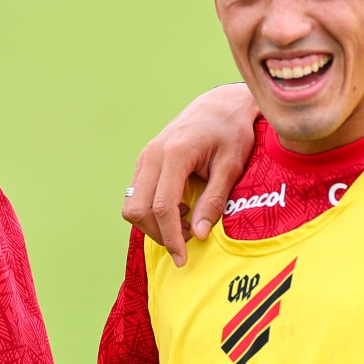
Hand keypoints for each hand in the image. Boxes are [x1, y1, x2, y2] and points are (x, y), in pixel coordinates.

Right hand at [122, 83, 259, 266]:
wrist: (219, 105)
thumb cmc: (231, 132)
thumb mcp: (231, 166)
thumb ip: (214, 200)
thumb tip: (200, 235)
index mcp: (174, 154)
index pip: (162, 207)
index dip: (171, 237)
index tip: (183, 258)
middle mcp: (152, 155)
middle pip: (138, 209)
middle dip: (158, 234)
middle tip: (187, 241)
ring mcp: (145, 157)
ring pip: (132, 204)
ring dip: (153, 224)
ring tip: (184, 224)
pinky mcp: (145, 161)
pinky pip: (136, 195)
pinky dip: (151, 211)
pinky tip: (178, 209)